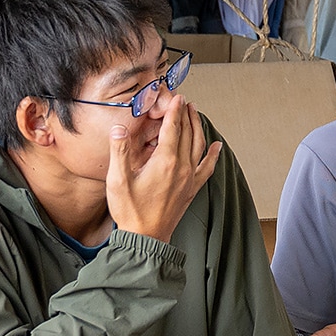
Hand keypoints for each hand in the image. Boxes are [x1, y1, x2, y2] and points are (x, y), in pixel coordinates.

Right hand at [105, 97, 221, 244]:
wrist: (146, 237)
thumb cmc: (131, 211)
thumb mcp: (118, 180)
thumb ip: (119, 151)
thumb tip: (119, 128)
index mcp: (165, 162)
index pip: (172, 128)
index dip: (174, 110)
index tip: (176, 97)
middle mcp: (182, 168)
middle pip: (188, 133)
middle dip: (186, 114)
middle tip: (185, 101)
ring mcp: (189, 178)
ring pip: (199, 146)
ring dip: (198, 127)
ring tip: (196, 114)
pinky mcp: (192, 189)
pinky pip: (208, 167)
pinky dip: (213, 155)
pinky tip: (217, 147)